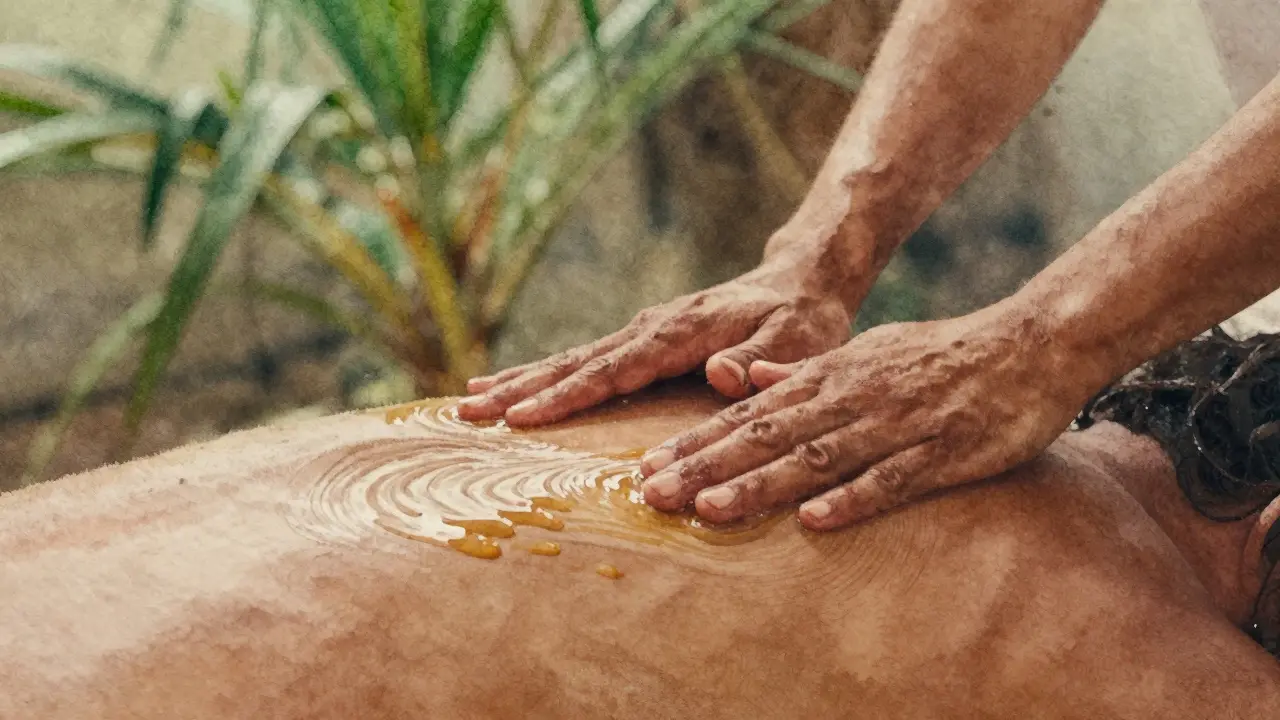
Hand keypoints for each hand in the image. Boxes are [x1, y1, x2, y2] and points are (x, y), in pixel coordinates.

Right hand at [459, 245, 856, 426]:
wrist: (799, 281)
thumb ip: (761, 362)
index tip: (522, 416)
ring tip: (468, 403)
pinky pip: (584, 360)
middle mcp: (651, 327)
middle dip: (520, 388)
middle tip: (467, 413)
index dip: (568, 395)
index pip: (615, 368)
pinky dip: (545, 376)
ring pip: (571, 359)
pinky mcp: (641, 340)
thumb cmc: (802, 320)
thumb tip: (716, 373)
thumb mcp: (797, 343)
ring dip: (520, 381)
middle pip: (576, 362)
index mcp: (682, 332)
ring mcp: (642, 331)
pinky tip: (511, 389)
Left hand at [639, 306, 1092, 530]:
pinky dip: (852, 499)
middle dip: (706, 465)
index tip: (646, 465)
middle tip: (651, 494)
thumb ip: (806, 370)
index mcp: (831, 376)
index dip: (697, 440)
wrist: (1030, 345)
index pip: (749, 412)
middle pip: (767, 436)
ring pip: (816, 458)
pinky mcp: (942, 453)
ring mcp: (895, 426)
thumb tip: (748, 382)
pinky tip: (814, 521)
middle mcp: (851, 398)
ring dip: (761, 484)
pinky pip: (891, 480)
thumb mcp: (866, 352)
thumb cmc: (941, 355)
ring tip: (709, 508)